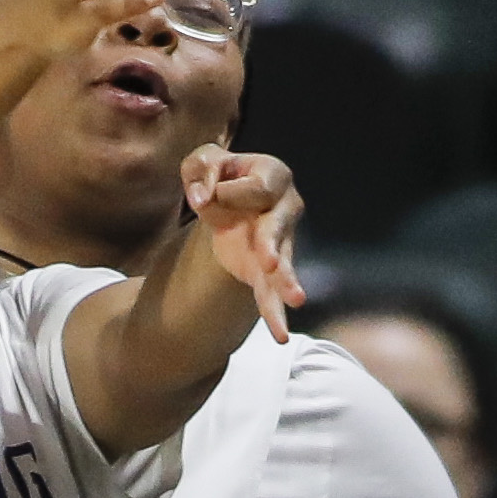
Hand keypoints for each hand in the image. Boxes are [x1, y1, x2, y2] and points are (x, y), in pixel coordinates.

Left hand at [178, 143, 301, 340]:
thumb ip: (201, 169)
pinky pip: (271, 293)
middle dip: (272, 243)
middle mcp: (285, 209)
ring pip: (284, 264)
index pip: (256, 186)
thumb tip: (203, 196)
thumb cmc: (218, 176)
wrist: (224, 201)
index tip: (203, 196)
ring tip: (296, 299)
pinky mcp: (267, 271)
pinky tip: (281, 335)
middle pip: (278, 226)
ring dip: (285, 281)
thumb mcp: (202, 162)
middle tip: (268, 260)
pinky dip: (275, 314)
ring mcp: (281, 242)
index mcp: (273, 176)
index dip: (228, 191)